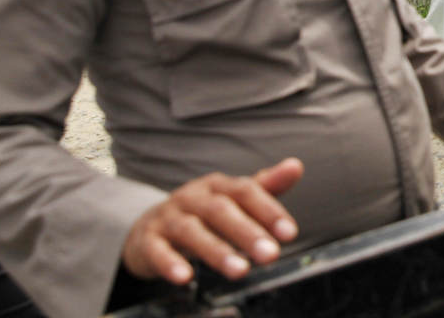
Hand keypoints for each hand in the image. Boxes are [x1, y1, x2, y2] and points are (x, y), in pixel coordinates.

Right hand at [122, 158, 302, 285]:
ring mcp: (168, 217)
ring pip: (191, 231)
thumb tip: (296, 166)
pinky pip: (157, 250)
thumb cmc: (204, 212)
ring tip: (240, 270)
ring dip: (217, 251)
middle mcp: (193, 197)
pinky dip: (170, 263)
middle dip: (247, 232)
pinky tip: (185, 277)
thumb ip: (266, 185)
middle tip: (271, 255)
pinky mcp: (147, 240)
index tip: (289, 233)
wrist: (150, 226)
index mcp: (218, 185)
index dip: (269, 211)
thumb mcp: (234, 198)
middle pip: (220, 210)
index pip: (246, 191)